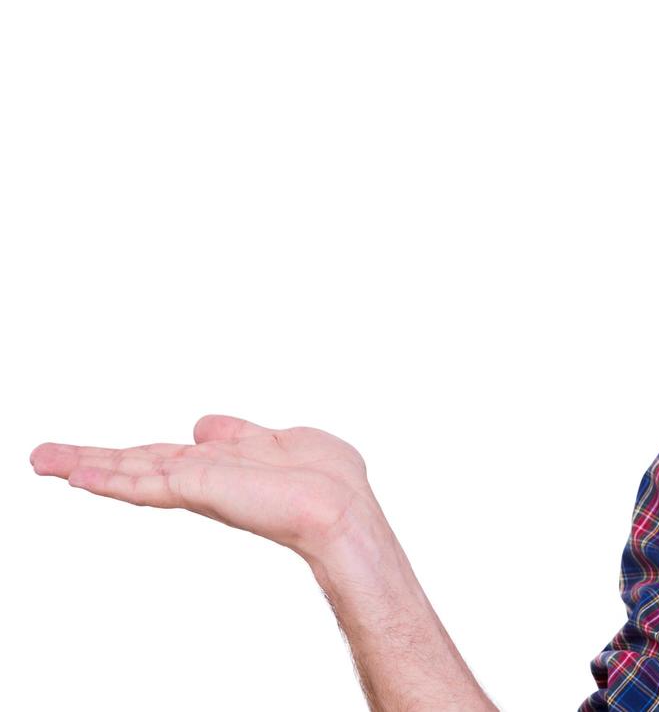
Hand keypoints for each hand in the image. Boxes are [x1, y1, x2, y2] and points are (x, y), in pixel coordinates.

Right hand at [30, 414, 380, 562]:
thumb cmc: (327, 480)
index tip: (89, 456)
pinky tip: (80, 474)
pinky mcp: (201, 489)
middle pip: (138, 464)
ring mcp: (200, 484)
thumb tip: (202, 425)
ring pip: (134, 471)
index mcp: (221, 465)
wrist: (341, 510)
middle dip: (91, 461)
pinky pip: (149, 482)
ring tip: (43, 460)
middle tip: (42, 457)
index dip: (127, 456)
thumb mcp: (279, 440)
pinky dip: (113, 477)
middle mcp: (205, 477)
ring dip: (88, 465)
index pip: (163, 459)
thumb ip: (238, 434)